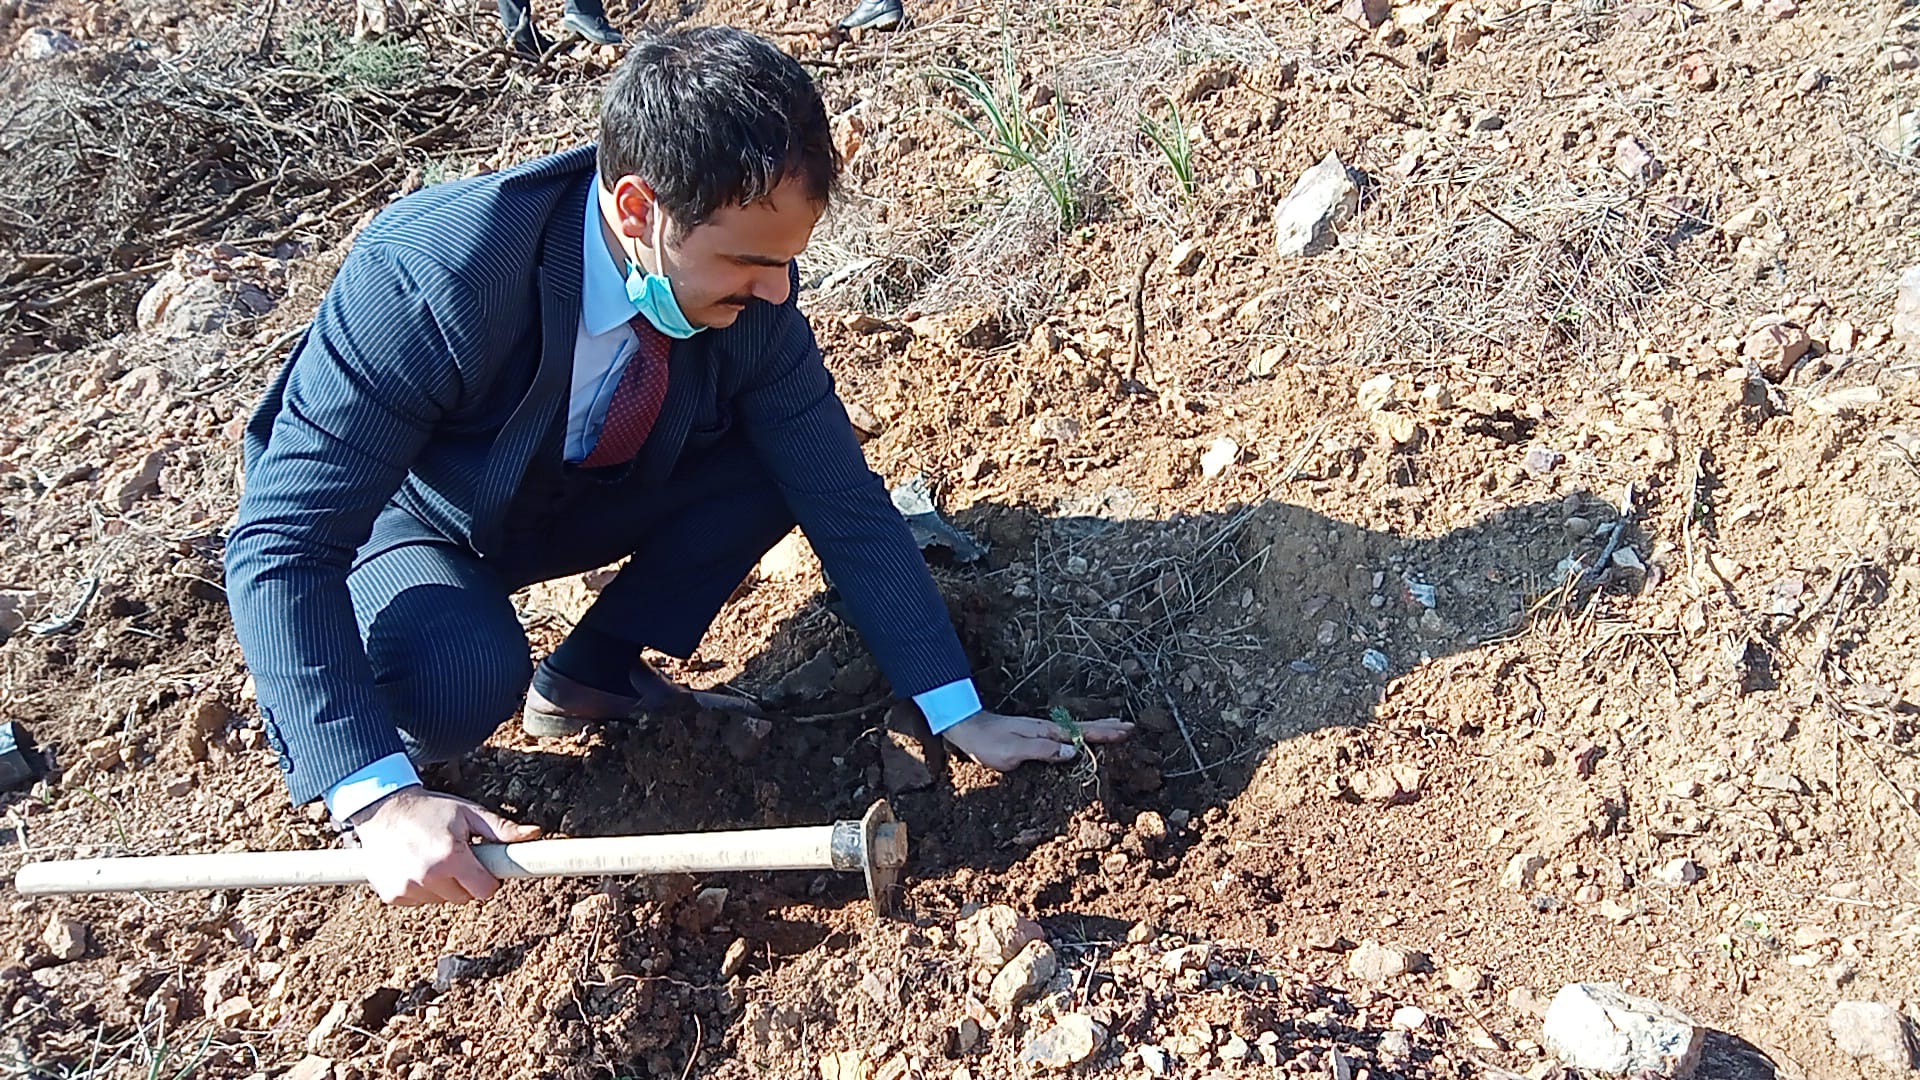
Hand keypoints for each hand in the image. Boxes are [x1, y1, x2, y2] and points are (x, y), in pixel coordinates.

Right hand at [347, 786, 541, 905]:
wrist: (383, 809)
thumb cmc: (430, 809)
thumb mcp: (468, 813)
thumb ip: (501, 829)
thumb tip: (534, 833)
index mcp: (451, 857)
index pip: (485, 890)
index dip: (488, 878)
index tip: (481, 865)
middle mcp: (428, 876)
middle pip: (464, 898)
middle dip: (465, 880)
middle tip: (454, 856)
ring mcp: (407, 888)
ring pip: (442, 901)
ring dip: (442, 885)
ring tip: (432, 857)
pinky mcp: (392, 895)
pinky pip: (420, 901)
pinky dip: (421, 889)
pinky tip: (414, 865)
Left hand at [941, 711, 1133, 772]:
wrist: (967, 729)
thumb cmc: (988, 742)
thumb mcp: (1014, 751)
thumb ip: (1043, 751)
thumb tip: (1074, 751)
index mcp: (1046, 732)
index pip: (1081, 732)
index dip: (1104, 733)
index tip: (1126, 731)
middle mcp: (1047, 729)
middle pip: (1083, 727)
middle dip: (1107, 727)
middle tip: (1130, 726)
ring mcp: (1040, 731)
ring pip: (1075, 729)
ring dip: (1096, 729)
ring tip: (1114, 728)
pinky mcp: (1034, 735)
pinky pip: (1065, 734)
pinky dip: (1079, 734)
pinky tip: (1080, 738)